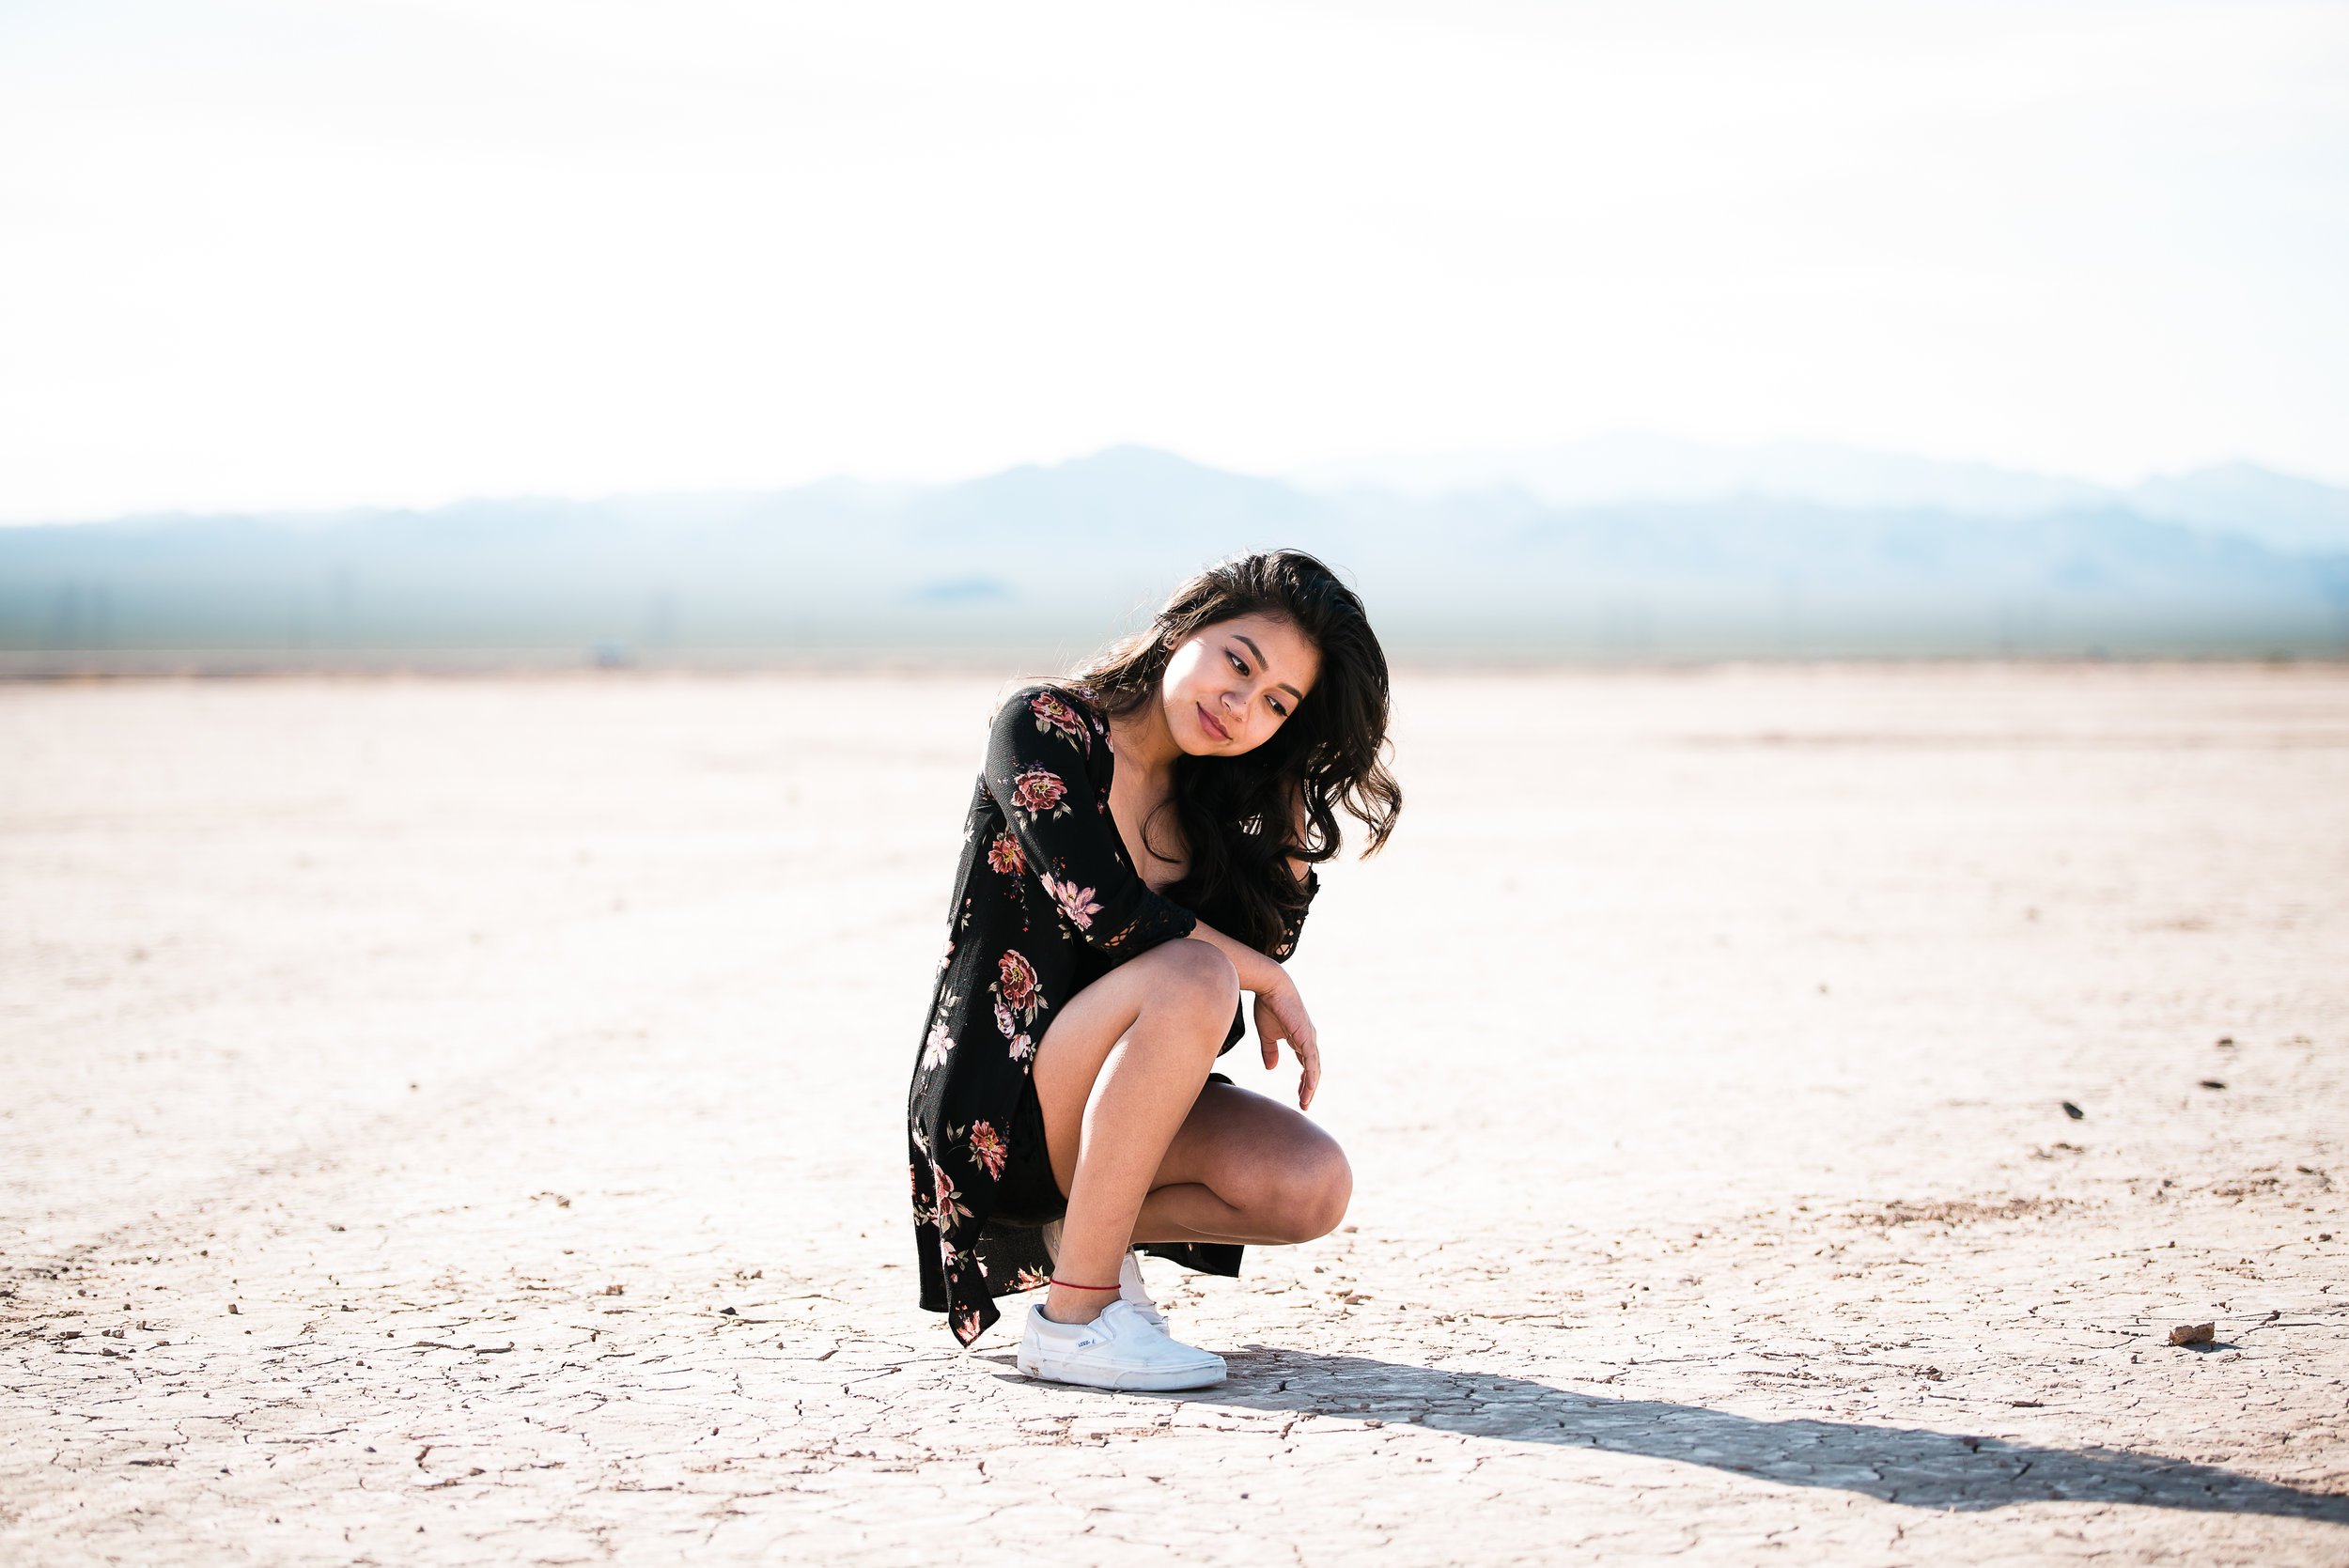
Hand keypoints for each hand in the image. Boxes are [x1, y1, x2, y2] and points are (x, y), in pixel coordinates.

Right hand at [1253, 975, 1321, 1111]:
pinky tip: (1308, 1088)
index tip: (1300, 1095)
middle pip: (1313, 1070)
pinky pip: (1311, 1062)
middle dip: (1308, 1088)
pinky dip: (1310, 1076)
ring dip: (1309, 1087)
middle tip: (1304, 1104)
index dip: (1304, 1080)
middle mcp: (1308, 1040)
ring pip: (1314, 1069)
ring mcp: (1309, 1039)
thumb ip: (1270, 1051)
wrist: (1270, 986)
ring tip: (1305, 1102)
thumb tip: (1271, 1068)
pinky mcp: (1306, 1037)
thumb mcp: (1267, 1034)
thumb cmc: (1269, 1006)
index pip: (1306, 1065)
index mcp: (1300, 1039)